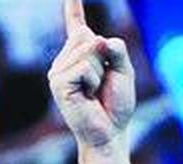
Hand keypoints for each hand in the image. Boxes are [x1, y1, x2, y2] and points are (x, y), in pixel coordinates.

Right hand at [47, 0, 134, 150]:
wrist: (110, 133)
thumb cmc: (116, 105)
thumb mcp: (124, 73)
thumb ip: (117, 51)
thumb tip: (100, 38)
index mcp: (81, 55)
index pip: (76, 25)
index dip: (73, 8)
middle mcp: (66, 59)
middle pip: (88, 35)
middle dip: (105, 58)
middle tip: (102, 84)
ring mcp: (58, 70)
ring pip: (87, 51)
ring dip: (100, 72)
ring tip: (94, 91)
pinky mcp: (58, 81)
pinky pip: (83, 67)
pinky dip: (93, 80)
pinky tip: (87, 95)